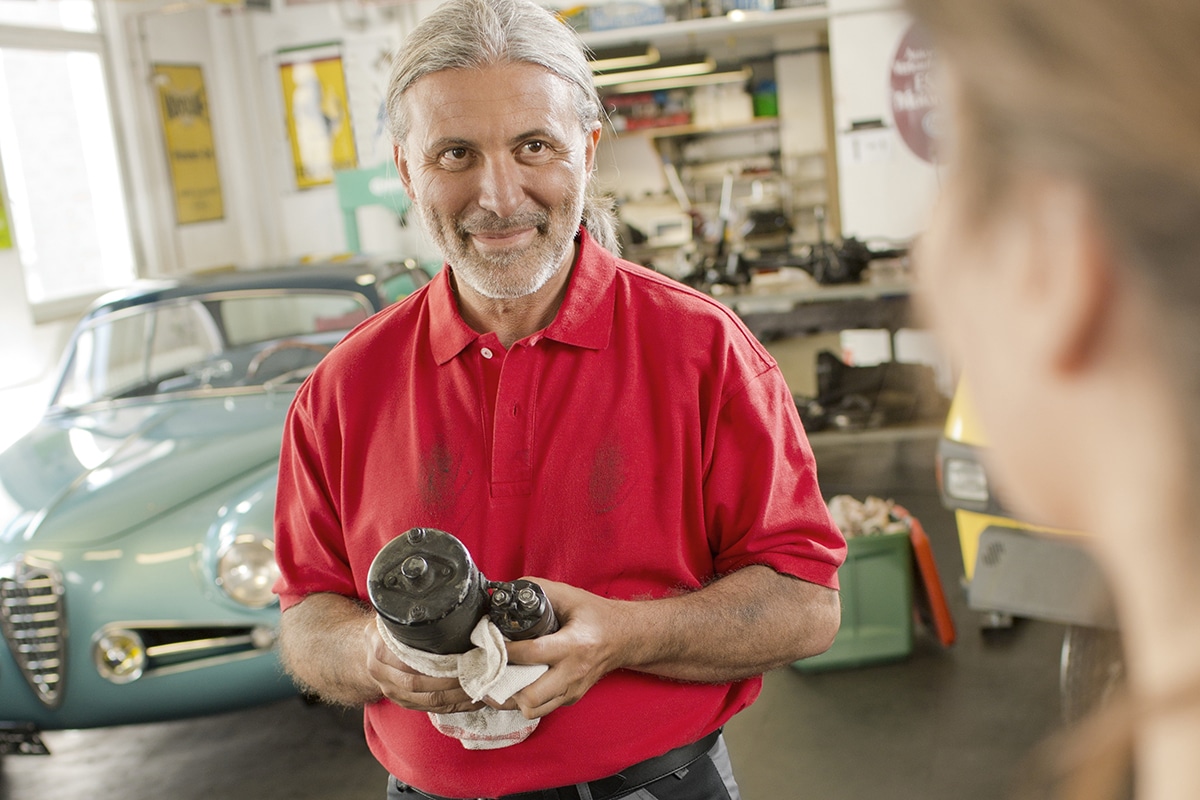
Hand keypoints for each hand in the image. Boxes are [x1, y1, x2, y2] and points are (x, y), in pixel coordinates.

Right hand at [363, 617, 483, 713]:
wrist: (365, 652)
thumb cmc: (387, 632)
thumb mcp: (392, 620)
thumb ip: (413, 619)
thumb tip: (449, 607)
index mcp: (381, 649)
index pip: (409, 661)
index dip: (438, 663)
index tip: (464, 658)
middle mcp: (383, 673)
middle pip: (420, 684)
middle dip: (452, 682)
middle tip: (477, 673)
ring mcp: (392, 691)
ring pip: (428, 700)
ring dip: (457, 697)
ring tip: (479, 687)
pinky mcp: (403, 702)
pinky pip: (431, 709)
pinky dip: (454, 705)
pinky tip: (472, 700)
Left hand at [497, 578, 627, 719]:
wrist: (626, 637)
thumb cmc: (598, 616)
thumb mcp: (571, 596)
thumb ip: (540, 589)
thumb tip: (509, 590)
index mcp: (573, 645)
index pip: (531, 654)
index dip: (505, 651)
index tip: (489, 643)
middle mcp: (573, 673)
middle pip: (531, 696)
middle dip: (504, 687)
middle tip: (489, 672)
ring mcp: (573, 690)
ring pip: (534, 710)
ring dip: (512, 699)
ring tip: (498, 682)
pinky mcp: (572, 698)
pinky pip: (542, 709)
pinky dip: (524, 701)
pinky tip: (517, 685)